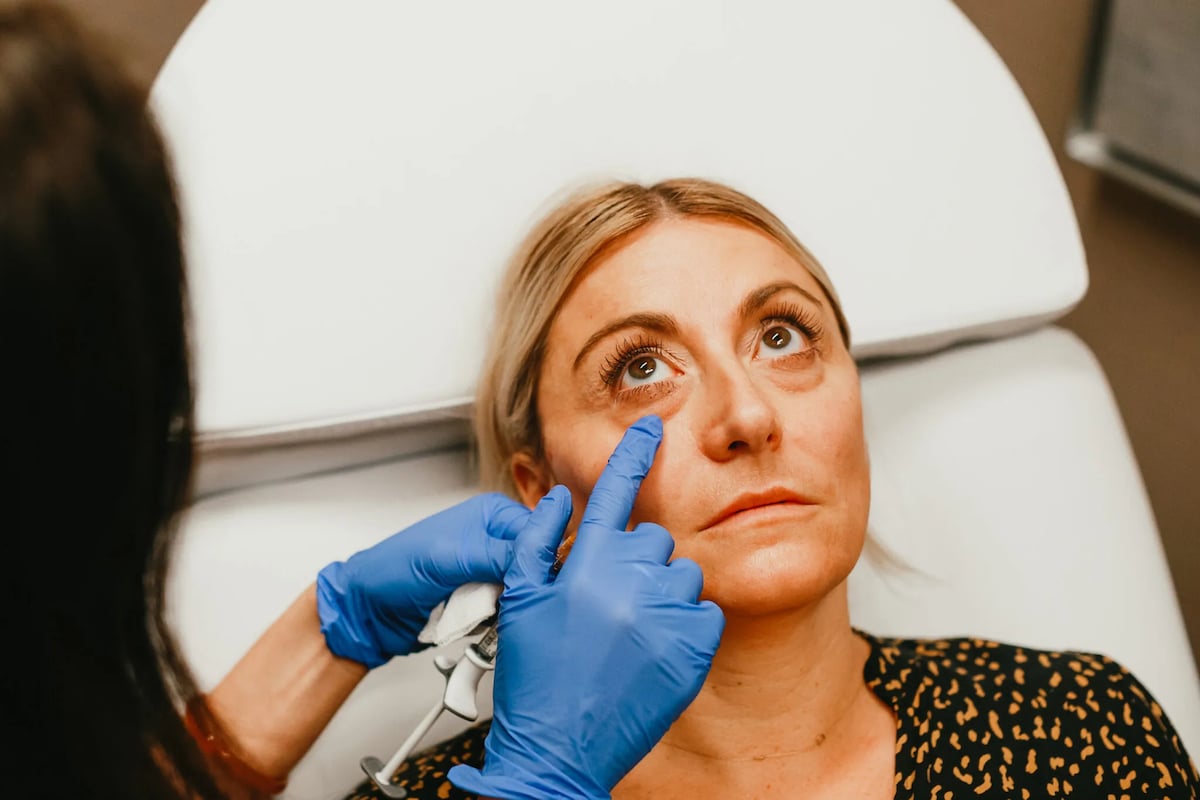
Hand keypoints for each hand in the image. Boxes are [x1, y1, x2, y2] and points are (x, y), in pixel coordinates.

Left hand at [316, 493, 528, 667]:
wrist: (368, 610)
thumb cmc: (395, 570)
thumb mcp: (452, 558)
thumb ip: (500, 554)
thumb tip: (544, 553)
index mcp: (492, 514)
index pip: (541, 532)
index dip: (544, 559)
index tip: (535, 582)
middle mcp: (495, 539)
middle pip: (536, 565)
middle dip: (525, 586)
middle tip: (505, 600)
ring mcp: (489, 570)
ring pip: (524, 591)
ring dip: (510, 607)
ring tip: (485, 612)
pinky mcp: (482, 598)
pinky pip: (507, 611)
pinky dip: (498, 621)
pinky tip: (481, 623)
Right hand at [449, 416, 724, 799]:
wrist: (559, 752)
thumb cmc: (537, 683)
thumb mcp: (520, 604)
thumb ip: (536, 543)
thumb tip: (561, 500)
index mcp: (585, 565)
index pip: (614, 492)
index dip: (634, 453)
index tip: (652, 427)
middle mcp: (630, 581)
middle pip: (653, 539)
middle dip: (636, 561)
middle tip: (611, 604)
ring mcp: (667, 612)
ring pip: (682, 573)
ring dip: (661, 592)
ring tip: (631, 632)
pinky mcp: (695, 645)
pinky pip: (704, 610)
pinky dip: (685, 623)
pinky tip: (654, 649)